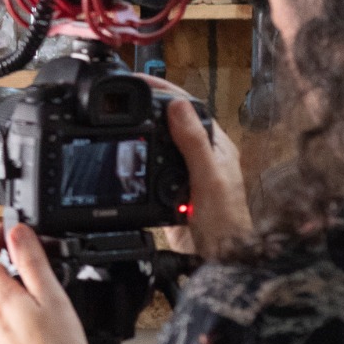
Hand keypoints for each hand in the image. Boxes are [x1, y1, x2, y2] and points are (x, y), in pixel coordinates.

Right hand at [139, 81, 249, 258]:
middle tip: (122, 94)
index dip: (164, 92)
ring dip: (140, 129)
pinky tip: (124, 154)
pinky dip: (135, 157)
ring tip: (117, 116)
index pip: (188, 107)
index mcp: (215, 145)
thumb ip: (193, 142)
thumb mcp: (209, 178)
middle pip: (171, 121)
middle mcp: (200, 155)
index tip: (139, 82)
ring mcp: (184, 173)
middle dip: (147, 104)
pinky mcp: (168, 191)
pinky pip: (148, 166)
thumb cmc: (226, 225)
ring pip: (158, 142)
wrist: (219, 261)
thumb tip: (177, 106)